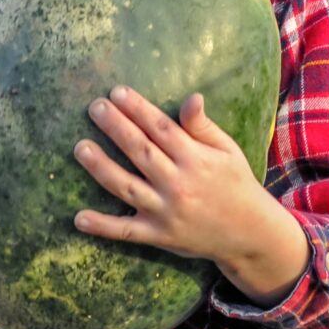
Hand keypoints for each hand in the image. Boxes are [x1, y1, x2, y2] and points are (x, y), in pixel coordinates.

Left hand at [73, 85, 309, 304]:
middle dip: (116, 127)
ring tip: (80, 148)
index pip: (161, 128)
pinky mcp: (159, 236)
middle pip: (140, 151)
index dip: (138, 109)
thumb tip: (191, 97)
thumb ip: (203, 127)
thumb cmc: (236, 184)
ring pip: (126, 187)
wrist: (249, 233)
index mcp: (196, 159)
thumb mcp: (227, 151)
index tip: (116, 92)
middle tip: (94, 107)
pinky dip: (102, 226)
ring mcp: (166, 211)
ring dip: (101, 167)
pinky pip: (126, 231)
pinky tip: (79, 218)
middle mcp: (179, 184)